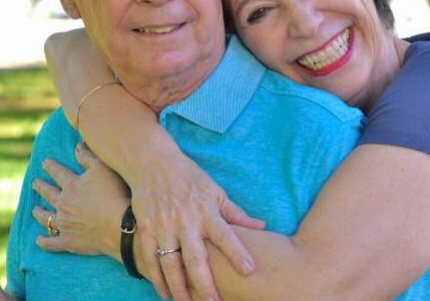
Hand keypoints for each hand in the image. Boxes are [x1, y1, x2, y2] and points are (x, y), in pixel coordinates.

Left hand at [32, 142, 129, 258]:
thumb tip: (77, 146)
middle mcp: (64, 203)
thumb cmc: (114, 193)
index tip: (44, 162)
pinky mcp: (68, 241)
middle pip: (49, 193)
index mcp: (72, 185)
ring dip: (39, 213)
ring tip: (34, 209)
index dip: (51, 166)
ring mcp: (64, 224)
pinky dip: (44, 241)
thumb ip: (89, 157)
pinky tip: (39, 239)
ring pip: (46, 217)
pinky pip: (51, 242)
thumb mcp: (103, 169)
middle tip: (35, 183)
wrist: (119, 225)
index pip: (58, 172)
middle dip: (41, 187)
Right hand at [127, 139, 264, 300]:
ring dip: (180, 288)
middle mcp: (185, 219)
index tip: (250, 270)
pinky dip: (157, 278)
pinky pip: (150, 259)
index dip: (237, 252)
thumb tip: (262, 227)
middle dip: (205, 284)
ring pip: (171, 264)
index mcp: (206, 209)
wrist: (154, 163)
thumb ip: (236, 213)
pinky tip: (165, 292)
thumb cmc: (190, 177)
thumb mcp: (215, 191)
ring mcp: (164, 225)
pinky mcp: (146, 229)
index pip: (225, 234)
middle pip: (196, 258)